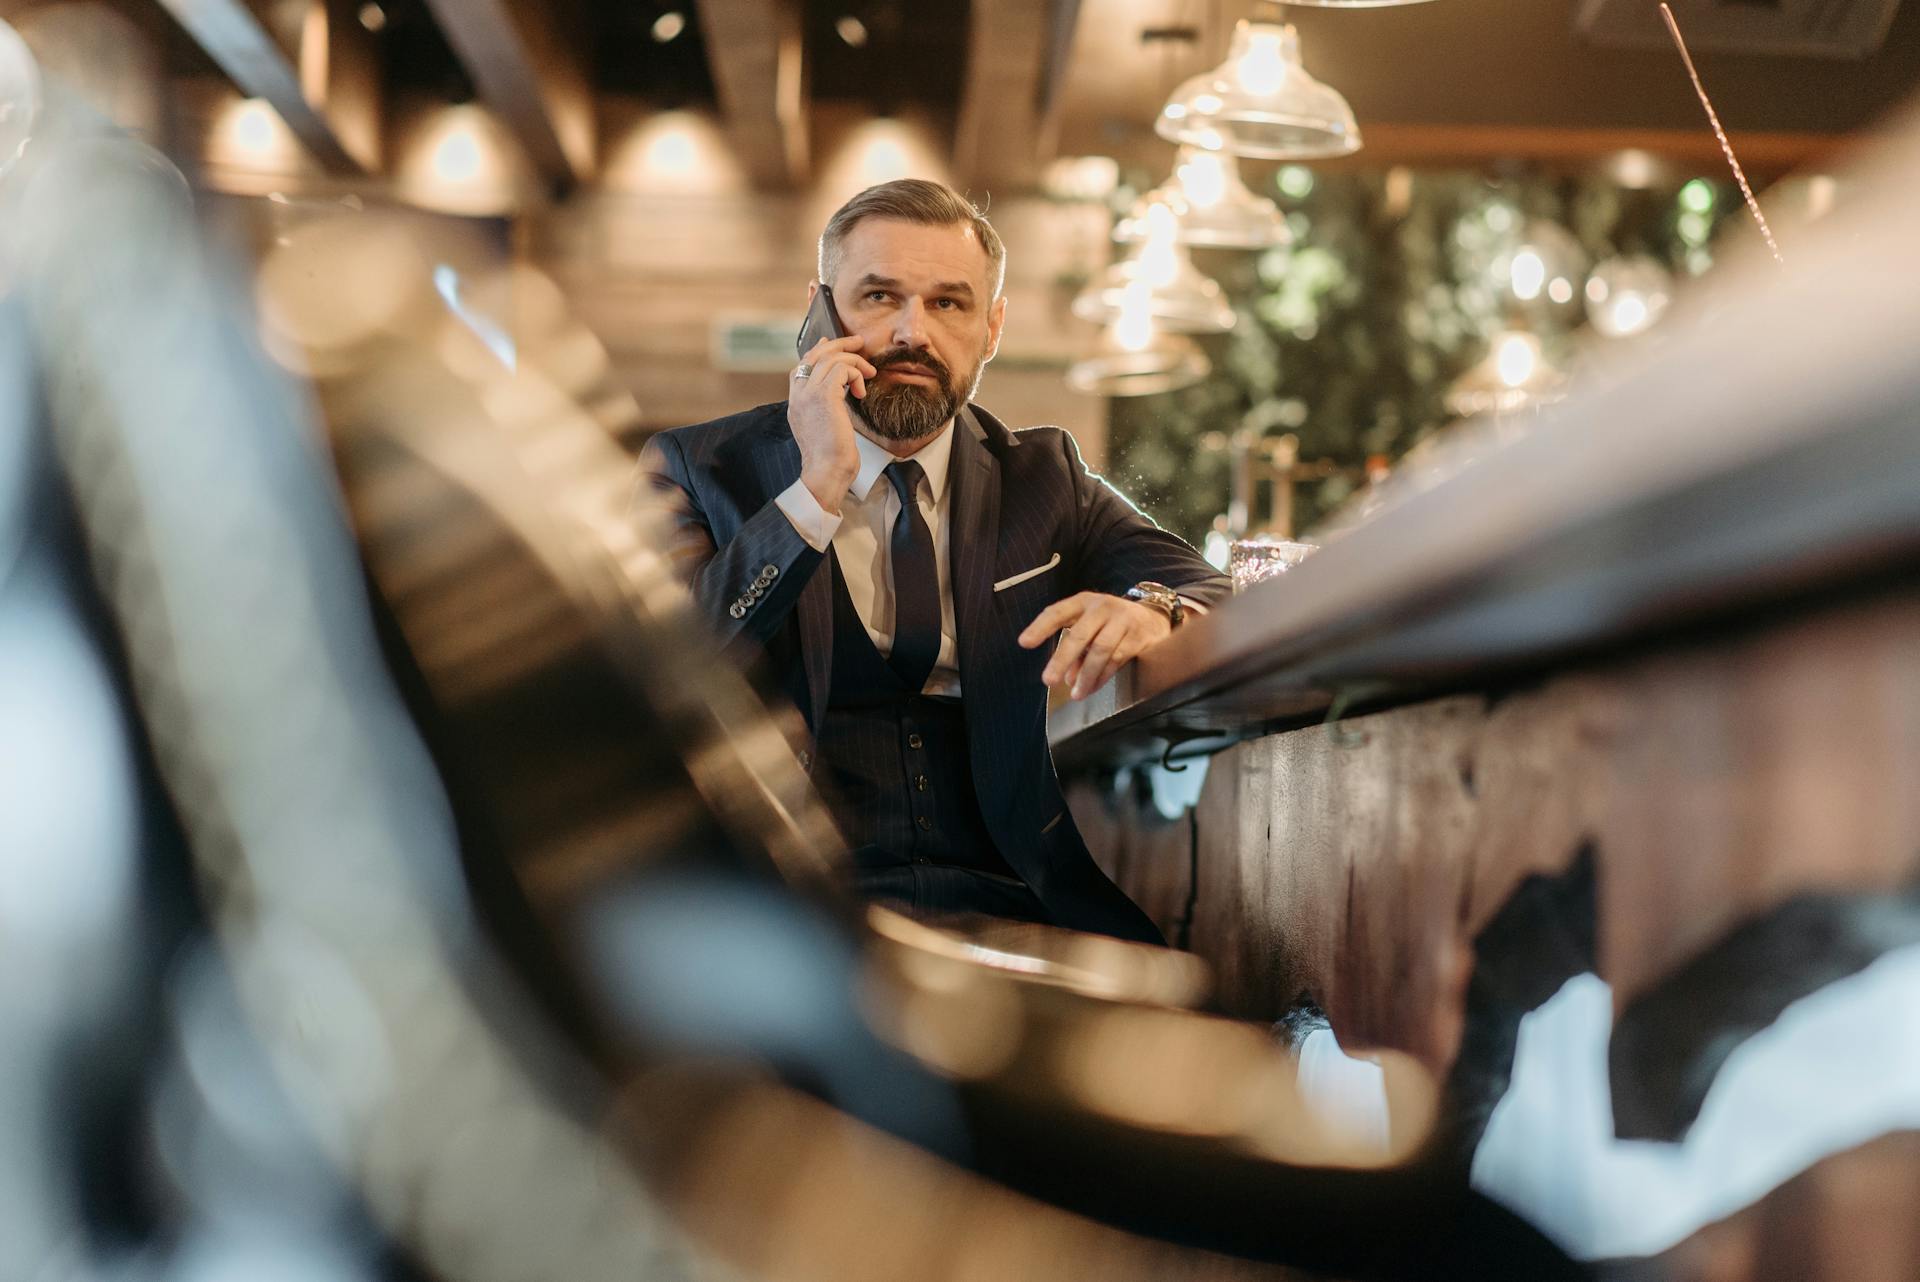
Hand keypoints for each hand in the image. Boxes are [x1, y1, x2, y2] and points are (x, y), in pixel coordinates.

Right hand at [789, 335, 874, 514]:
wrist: (826, 472)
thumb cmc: (831, 458)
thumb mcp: (825, 427)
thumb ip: (827, 406)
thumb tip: (841, 390)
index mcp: (796, 403)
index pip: (802, 365)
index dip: (818, 351)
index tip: (831, 342)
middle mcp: (798, 395)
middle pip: (814, 355)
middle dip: (838, 344)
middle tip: (858, 342)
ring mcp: (808, 394)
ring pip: (831, 358)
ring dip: (854, 361)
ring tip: (869, 373)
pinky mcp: (824, 395)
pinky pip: (842, 368)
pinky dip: (856, 374)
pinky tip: (861, 392)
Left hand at [1018, 592, 1172, 700]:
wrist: (1152, 618)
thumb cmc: (1111, 623)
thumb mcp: (1090, 626)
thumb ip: (1076, 649)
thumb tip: (1066, 678)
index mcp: (1083, 602)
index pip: (1057, 612)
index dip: (1040, 627)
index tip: (1024, 643)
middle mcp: (1102, 608)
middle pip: (1079, 635)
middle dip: (1062, 659)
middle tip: (1049, 681)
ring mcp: (1122, 621)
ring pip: (1100, 650)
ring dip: (1085, 675)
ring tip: (1075, 694)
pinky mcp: (1137, 637)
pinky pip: (1116, 659)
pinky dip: (1102, 677)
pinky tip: (1092, 688)